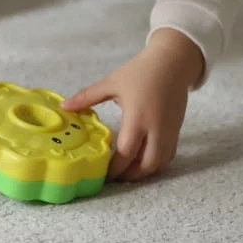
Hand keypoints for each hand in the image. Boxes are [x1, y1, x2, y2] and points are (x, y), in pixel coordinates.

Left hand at [60, 29, 203, 180]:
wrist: (172, 63)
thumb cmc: (139, 72)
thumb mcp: (111, 83)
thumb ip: (87, 97)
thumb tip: (65, 106)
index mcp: (137, 117)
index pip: (126, 152)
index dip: (115, 167)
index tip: (102, 174)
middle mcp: (156, 129)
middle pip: (146, 165)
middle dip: (130, 176)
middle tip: (114, 178)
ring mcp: (169, 131)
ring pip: (160, 163)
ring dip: (144, 172)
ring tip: (126, 173)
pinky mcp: (177, 130)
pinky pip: (168, 155)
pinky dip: (156, 163)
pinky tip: (142, 161)